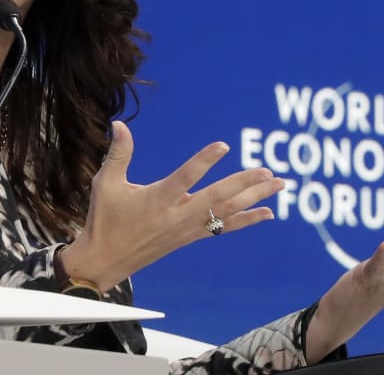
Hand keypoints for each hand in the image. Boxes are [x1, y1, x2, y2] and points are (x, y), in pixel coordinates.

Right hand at [59, 121, 283, 291]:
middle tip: (270, 171)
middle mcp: (177, 215)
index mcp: (158, 199)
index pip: (186, 177)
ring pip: (227, 212)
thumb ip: (119, 153)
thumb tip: (119, 124)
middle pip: (218, 197)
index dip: (204, 161)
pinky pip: (224, 228)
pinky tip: (267, 213)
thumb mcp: (106, 183)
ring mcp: (187, 228)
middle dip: (246, 184)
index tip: (224, 146)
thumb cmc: (104, 219)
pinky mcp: (190, 237)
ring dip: (255, 198)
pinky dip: (247, 220)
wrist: (105, 260)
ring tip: (279, 185)